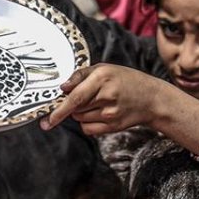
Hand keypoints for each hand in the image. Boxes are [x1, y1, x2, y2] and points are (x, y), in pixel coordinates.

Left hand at [40, 65, 168, 135]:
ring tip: (98, 103)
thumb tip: (62, 88)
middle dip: (72, 105)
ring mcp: (110, 114)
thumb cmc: (125, 80)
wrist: (151, 98)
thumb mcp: (105, 69)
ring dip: (81, 113)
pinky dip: (88, 123)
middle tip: (86, 97)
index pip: (75, 97)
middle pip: (75, 109)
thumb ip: (80, 76)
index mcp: (102, 78)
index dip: (59, 109)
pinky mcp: (112, 127)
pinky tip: (100, 114)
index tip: (47, 119)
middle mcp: (107, 97)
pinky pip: (88, 129)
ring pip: (80, 119)